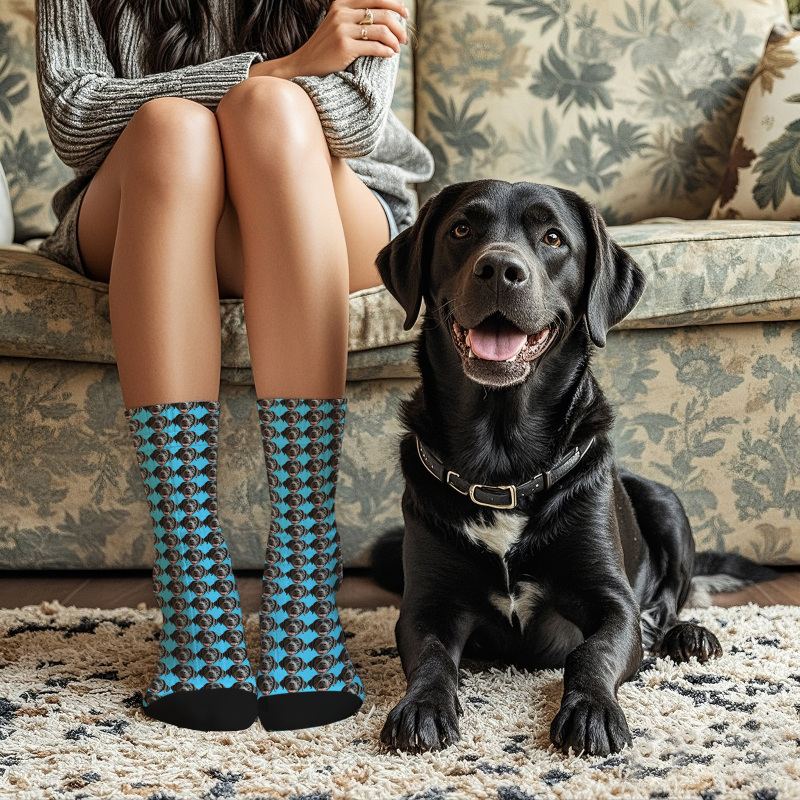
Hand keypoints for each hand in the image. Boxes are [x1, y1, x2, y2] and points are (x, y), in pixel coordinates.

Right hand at [252, 0, 408, 79]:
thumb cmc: (326, 47)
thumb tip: (386, 17)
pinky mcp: (344, 47)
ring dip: (394, 40)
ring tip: (397, 48)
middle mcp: (342, 13)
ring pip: (380, 30)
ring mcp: (342, 30)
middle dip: (399, 26)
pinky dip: (386, 51)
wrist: (305, 64)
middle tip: (405, 38)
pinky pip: (374, 46)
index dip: (395, 5)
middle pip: (382, 13)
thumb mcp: (338, 24)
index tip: (405, 15)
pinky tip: (389, 54)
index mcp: (342, 4)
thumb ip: (357, 17)